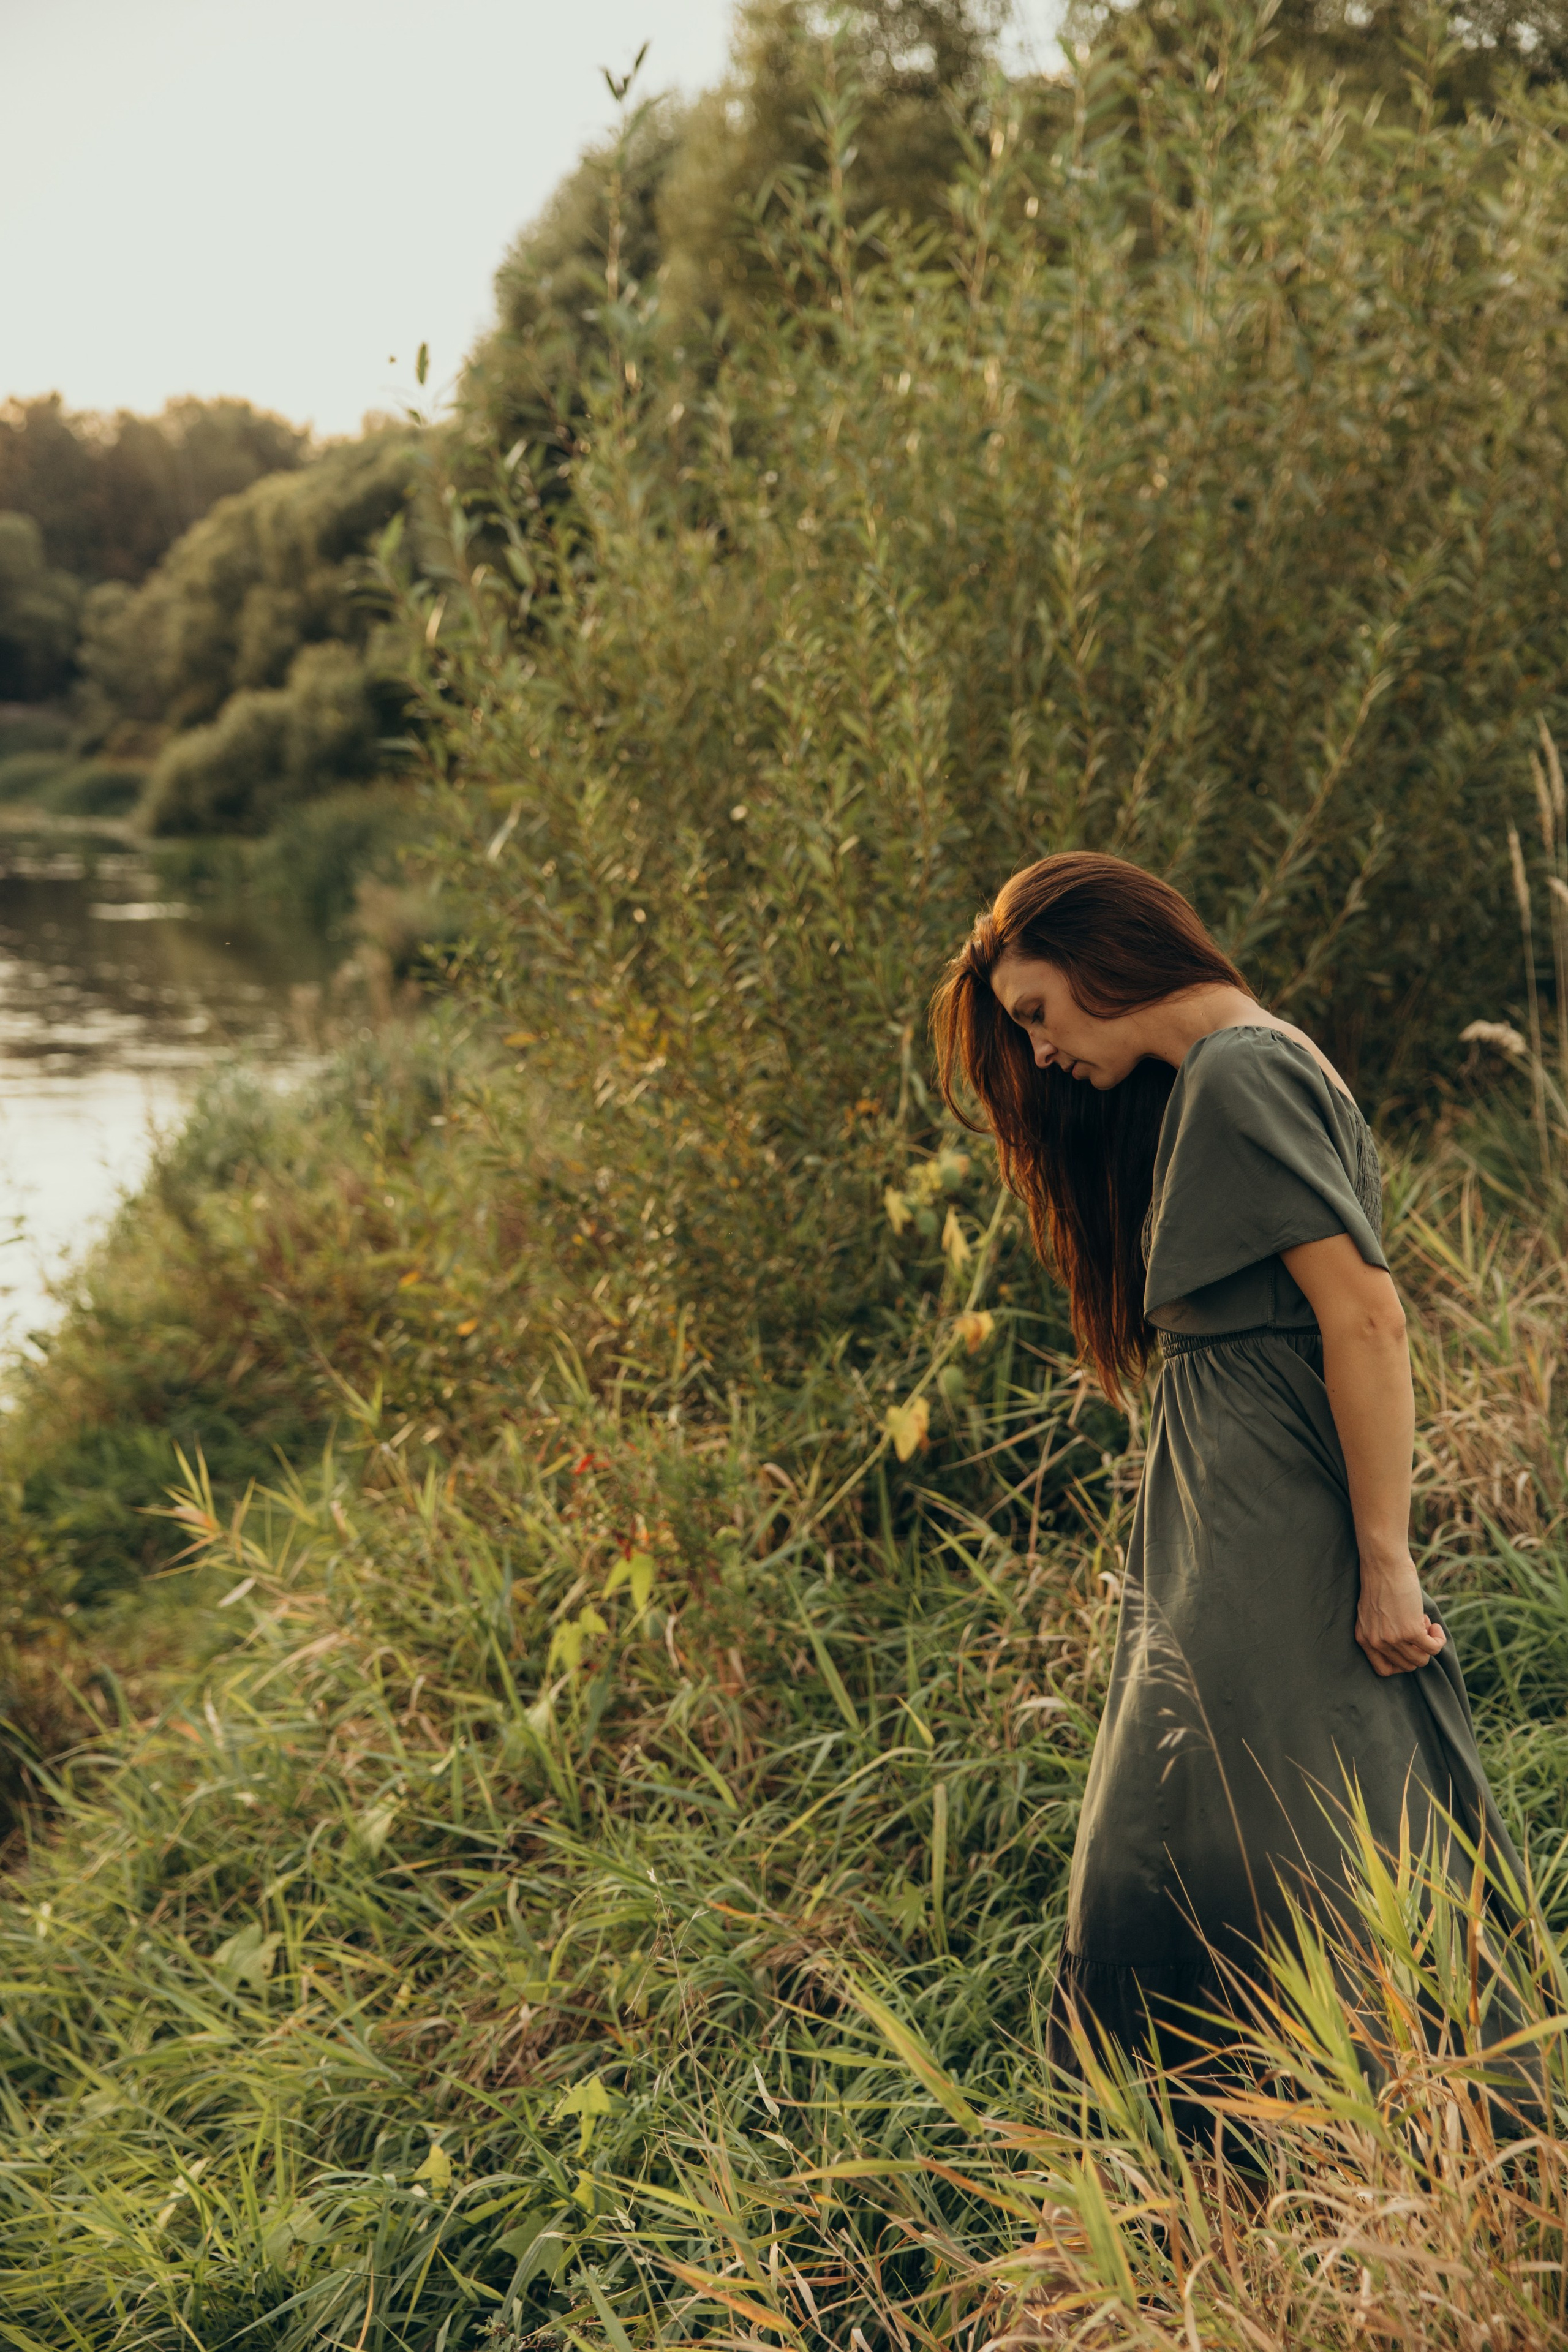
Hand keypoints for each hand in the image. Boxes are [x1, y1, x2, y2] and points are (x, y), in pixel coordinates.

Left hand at [1356, 1552, 1446, 1676]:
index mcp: (1363, 1639)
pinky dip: (1438, 1638)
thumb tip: (1405, 1647)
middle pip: (1407, 1666)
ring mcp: (1393, 1638)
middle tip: (1415, 1626)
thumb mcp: (1371, 1612)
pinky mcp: (1411, 1631)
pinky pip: (1433, 1648)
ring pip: (1422, 1660)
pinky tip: (1432, 1624)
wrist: (1383, 1562)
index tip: (1407, 1648)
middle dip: (1416, 1649)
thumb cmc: (1379, 1581)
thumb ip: (1380, 1631)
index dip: (1400, 1663)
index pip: (1383, 1670)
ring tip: (1421, 1621)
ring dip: (1427, 1642)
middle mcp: (1376, 1642)